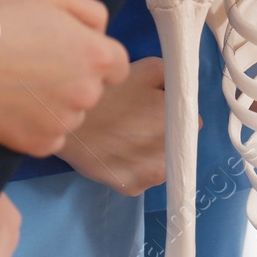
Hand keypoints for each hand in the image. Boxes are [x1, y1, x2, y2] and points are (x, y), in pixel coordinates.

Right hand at [0, 0, 129, 156]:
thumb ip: (91, 12)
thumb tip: (101, 33)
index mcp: (99, 56)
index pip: (117, 65)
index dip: (94, 59)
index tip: (67, 55)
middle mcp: (89, 93)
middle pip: (93, 91)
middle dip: (73, 81)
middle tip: (36, 68)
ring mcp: (64, 122)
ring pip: (71, 115)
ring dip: (55, 106)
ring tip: (19, 86)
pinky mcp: (38, 145)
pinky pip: (49, 138)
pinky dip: (36, 128)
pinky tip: (12, 108)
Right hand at [62, 57, 175, 195]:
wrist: (68, 119)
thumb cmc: (110, 91)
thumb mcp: (149, 68)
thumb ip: (173, 79)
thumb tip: (179, 91)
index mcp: (182, 123)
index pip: (188, 121)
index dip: (171, 114)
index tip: (153, 110)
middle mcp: (173, 153)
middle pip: (176, 145)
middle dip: (162, 135)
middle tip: (136, 123)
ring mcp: (151, 175)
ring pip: (159, 164)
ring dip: (149, 155)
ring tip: (124, 139)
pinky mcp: (130, 188)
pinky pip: (139, 178)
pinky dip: (131, 168)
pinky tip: (115, 153)